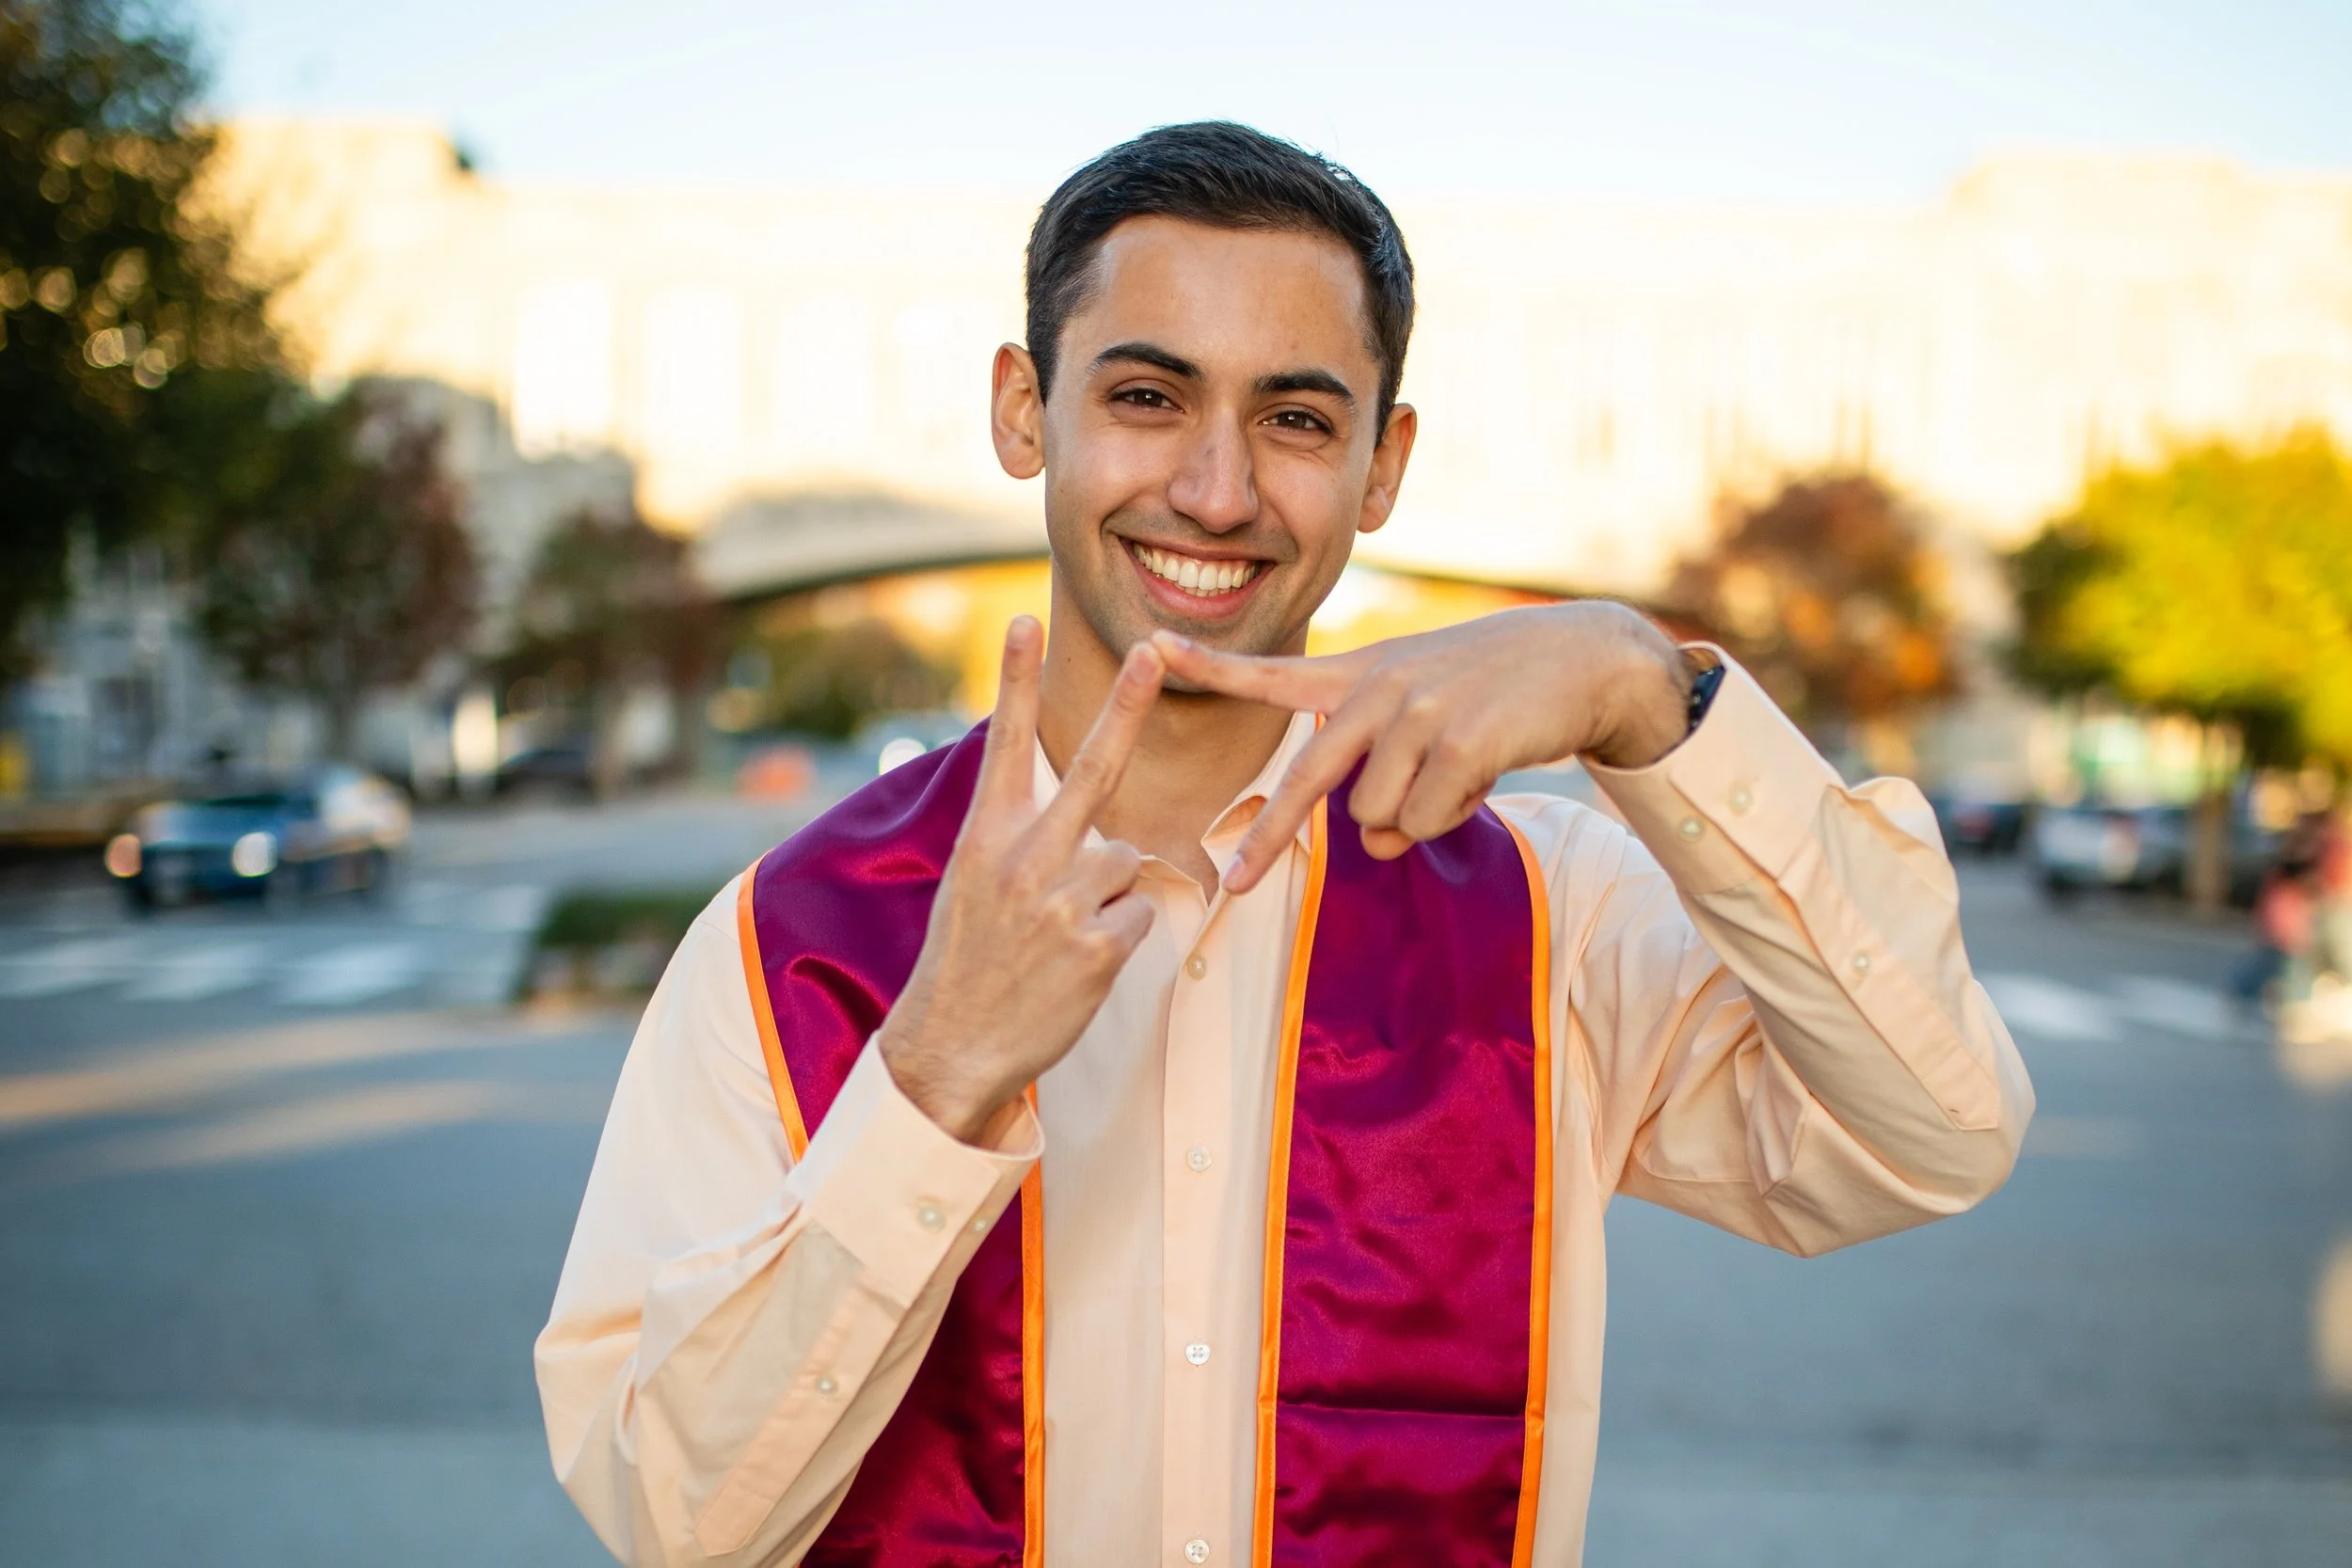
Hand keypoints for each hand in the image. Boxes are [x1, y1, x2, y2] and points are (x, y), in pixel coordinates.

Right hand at [879, 618, 1162, 1143]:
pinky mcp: (1098, 945)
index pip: (1005, 743)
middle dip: (1125, 705)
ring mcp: (1063, 900)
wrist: (950, 1049)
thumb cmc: (965, 964)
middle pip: (1092, 769)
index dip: (1015, 680)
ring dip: (1108, 893)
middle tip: (1152, 651)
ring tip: (1062, 936)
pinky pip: (1137, 916)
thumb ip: (1017, 843)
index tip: (1023, 620)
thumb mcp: (971, 886)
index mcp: (986, 838)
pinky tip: (1078, 965)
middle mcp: (1024, 859)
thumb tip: (1085, 823)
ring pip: (1125, 861)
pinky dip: (1119, 939)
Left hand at [1153, 601, 1693, 893]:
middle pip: (1308, 780)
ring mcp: (1420, 714)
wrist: (1585, 659)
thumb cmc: (1499, 691)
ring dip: (1416, 819)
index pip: (1275, 671)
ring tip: (1457, 774)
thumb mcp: (1428, 718)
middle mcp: (1380, 687)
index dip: (1212, 664)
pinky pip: (1427, 821)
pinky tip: (1485, 775)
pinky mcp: (1461, 744)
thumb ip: (1385, 777)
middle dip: (1270, 840)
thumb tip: (1374, 844)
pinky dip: (1453, 817)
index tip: (1152, 648)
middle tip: (1235, 889)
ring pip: (1378, 817)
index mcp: (1362, 674)